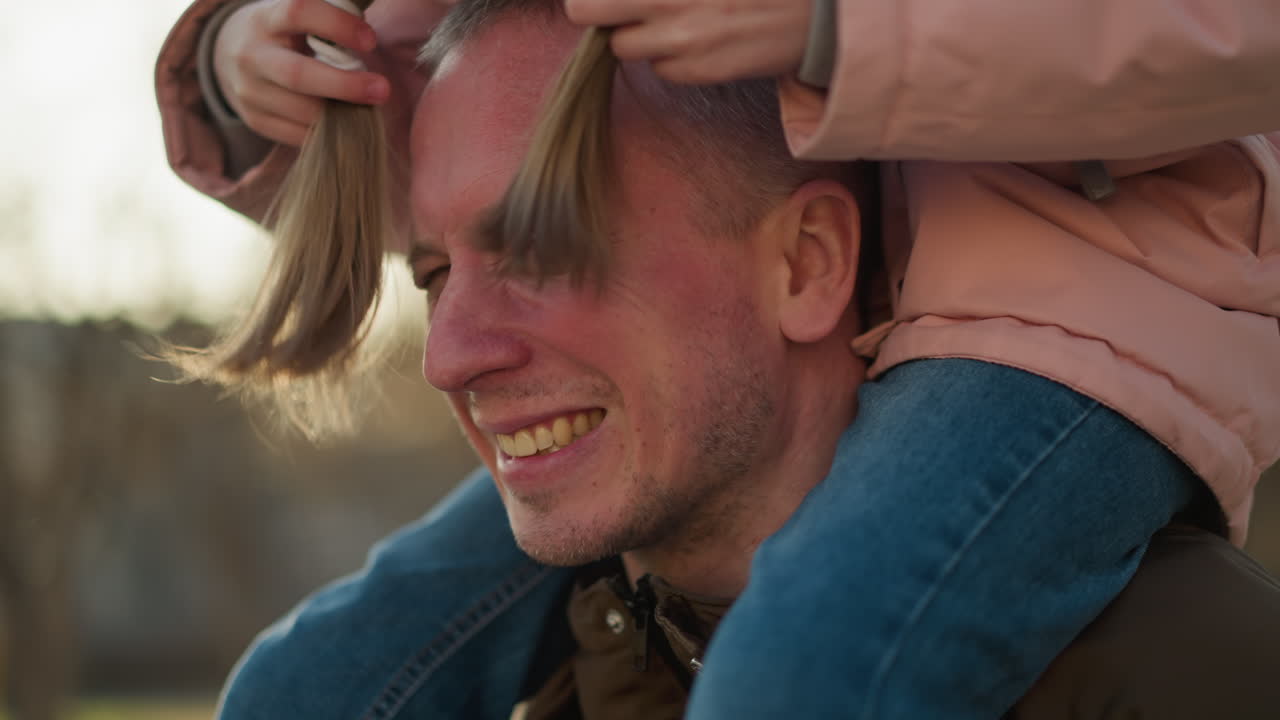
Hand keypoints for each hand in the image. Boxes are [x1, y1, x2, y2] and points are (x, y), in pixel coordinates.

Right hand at [214, 0, 391, 145]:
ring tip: (365, 109)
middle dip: (345, 85)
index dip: (338, 25)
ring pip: (302, 111)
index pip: (299, 12)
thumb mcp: (297, 19)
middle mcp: (252, 55)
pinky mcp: (254, 119)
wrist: (229, 54)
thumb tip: (370, 41)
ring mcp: (249, 91)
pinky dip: (326, 133)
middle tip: (382, 91)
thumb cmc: (284, 33)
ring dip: (341, 114)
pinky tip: (342, 125)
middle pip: (298, 74)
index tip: (371, 40)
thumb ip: (327, 25)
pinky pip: (298, 135)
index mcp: (266, 18)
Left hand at [565, 0, 811, 84]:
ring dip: (638, 36)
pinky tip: (702, 40)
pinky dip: (672, 59)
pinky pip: (661, 70)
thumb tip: (626, 0)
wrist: (813, 14)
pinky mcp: (699, 69)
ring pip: (622, 46)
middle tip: (622, 8)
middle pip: (584, 10)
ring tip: (675, 21)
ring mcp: (681, 36)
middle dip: (597, 11)